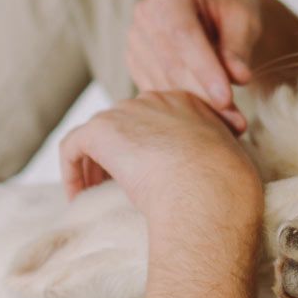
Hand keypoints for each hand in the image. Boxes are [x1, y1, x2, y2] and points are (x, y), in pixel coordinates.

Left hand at [59, 91, 262, 223]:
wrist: (210, 191)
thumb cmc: (225, 190)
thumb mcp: (226, 163)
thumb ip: (207, 158)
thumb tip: (198, 178)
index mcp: (189, 103)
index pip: (154, 120)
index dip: (143, 149)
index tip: (145, 177)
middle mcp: (155, 99)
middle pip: (123, 124)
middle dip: (115, 155)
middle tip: (112, 187)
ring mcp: (127, 110)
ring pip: (96, 136)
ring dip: (92, 165)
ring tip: (93, 195)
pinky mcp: (101, 129)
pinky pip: (72, 147)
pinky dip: (71, 172)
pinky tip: (78, 198)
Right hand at [126, 0, 265, 134]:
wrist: (215, 11)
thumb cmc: (232, 11)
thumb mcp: (245, 20)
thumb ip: (239, 47)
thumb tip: (238, 77)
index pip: (182, 35)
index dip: (204, 69)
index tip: (226, 99)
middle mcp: (145, 16)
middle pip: (170, 64)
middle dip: (204, 96)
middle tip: (236, 122)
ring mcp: (136, 42)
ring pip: (163, 84)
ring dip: (197, 109)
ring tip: (231, 125)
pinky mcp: (137, 65)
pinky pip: (158, 94)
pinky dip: (185, 111)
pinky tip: (212, 122)